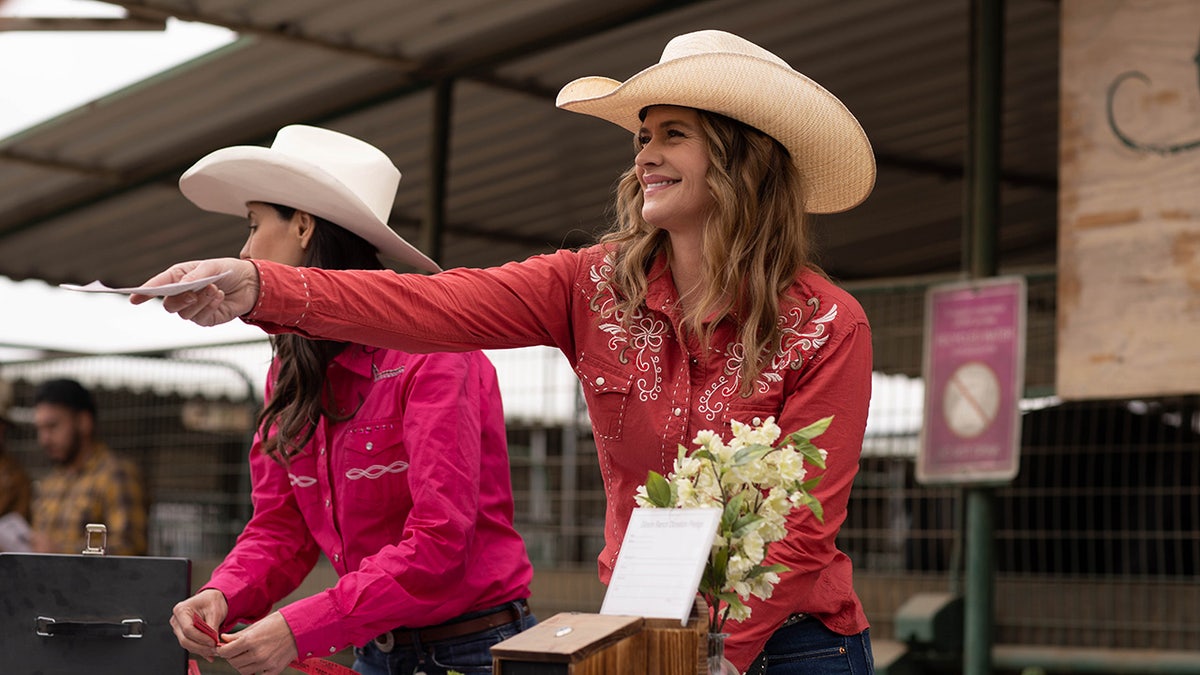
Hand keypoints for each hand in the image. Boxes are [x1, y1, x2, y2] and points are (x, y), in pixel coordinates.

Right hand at [129, 258, 259, 326]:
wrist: (250, 283)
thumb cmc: (227, 271)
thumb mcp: (212, 267)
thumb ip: (196, 276)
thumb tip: (182, 286)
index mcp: (178, 277)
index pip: (157, 286)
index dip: (143, 292)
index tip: (134, 297)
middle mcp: (182, 294)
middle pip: (168, 305)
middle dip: (180, 300)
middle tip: (194, 292)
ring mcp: (193, 308)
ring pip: (185, 313)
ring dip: (200, 301)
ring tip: (215, 289)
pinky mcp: (206, 318)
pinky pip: (201, 318)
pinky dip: (210, 307)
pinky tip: (220, 297)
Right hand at [170, 589, 228, 661]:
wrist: (211, 601)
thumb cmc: (212, 602)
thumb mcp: (215, 611)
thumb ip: (212, 626)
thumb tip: (213, 642)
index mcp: (181, 610)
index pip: (187, 629)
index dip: (201, 638)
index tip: (213, 642)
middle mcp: (176, 621)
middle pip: (185, 640)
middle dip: (201, 647)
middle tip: (215, 649)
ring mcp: (178, 629)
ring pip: (187, 645)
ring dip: (201, 650)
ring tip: (214, 652)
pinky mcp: (183, 635)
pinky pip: (191, 645)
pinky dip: (201, 650)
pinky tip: (210, 654)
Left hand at [215, 611, 298, 674]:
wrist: (301, 628)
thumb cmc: (279, 623)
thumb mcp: (257, 625)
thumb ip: (238, 635)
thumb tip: (224, 639)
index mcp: (250, 640)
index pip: (226, 652)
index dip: (222, 650)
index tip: (223, 648)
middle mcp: (257, 654)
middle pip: (233, 662)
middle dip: (232, 657)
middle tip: (237, 650)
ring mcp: (266, 664)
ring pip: (243, 671)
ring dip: (242, 664)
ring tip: (249, 655)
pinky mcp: (274, 670)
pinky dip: (255, 671)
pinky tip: (258, 663)